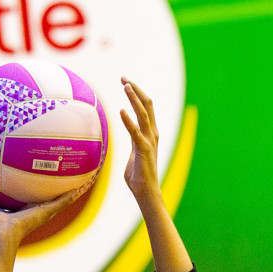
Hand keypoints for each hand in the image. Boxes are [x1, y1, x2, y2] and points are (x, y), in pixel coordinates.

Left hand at [0, 182, 88, 249]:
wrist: (1, 235)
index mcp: (29, 206)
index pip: (40, 194)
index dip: (48, 185)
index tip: (55, 175)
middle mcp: (40, 208)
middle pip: (57, 194)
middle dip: (68, 185)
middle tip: (77, 173)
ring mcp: (47, 210)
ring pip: (67, 196)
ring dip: (79, 187)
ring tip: (90, 175)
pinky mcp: (50, 211)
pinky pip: (67, 199)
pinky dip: (78, 191)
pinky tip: (88, 182)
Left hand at [120, 78, 161, 204]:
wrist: (146, 192)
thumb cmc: (138, 176)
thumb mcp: (134, 153)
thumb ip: (132, 141)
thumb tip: (126, 135)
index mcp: (150, 133)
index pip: (145, 107)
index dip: (136, 93)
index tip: (125, 82)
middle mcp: (152, 134)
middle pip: (147, 105)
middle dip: (135, 89)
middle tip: (123, 78)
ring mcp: (149, 141)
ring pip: (143, 114)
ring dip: (134, 98)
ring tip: (125, 86)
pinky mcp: (143, 150)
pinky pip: (135, 132)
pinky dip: (128, 120)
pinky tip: (121, 110)